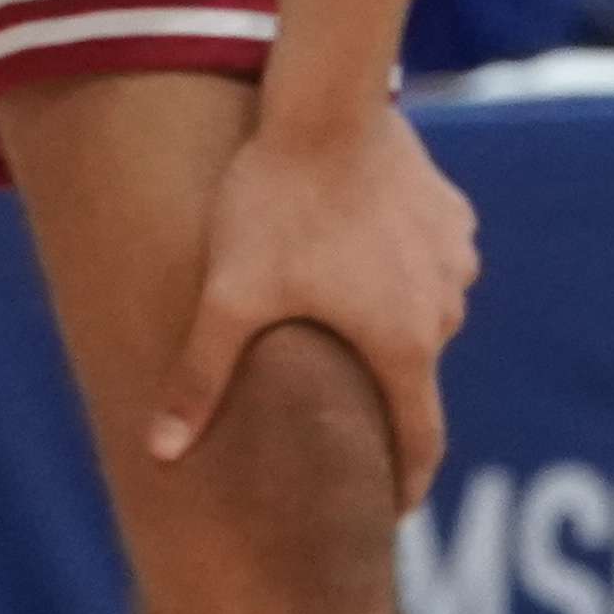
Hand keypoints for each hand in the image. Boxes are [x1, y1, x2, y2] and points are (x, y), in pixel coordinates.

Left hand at [149, 105, 476, 506]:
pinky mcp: (452, 215)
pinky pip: (433, 261)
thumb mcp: (229, 298)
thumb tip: (158, 455)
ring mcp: (455, 259)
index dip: (406, 483)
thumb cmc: (276, 205)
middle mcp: (443, 311)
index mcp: (402, 347)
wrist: (325, 104)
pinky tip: (361, 253)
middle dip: (381, 391)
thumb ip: (199, 381)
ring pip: (424, 314)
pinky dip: (404, 271)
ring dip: (392, 324)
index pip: (421, 441)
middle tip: (340, 396)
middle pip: (415, 374)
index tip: (391, 510)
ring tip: (343, 313)